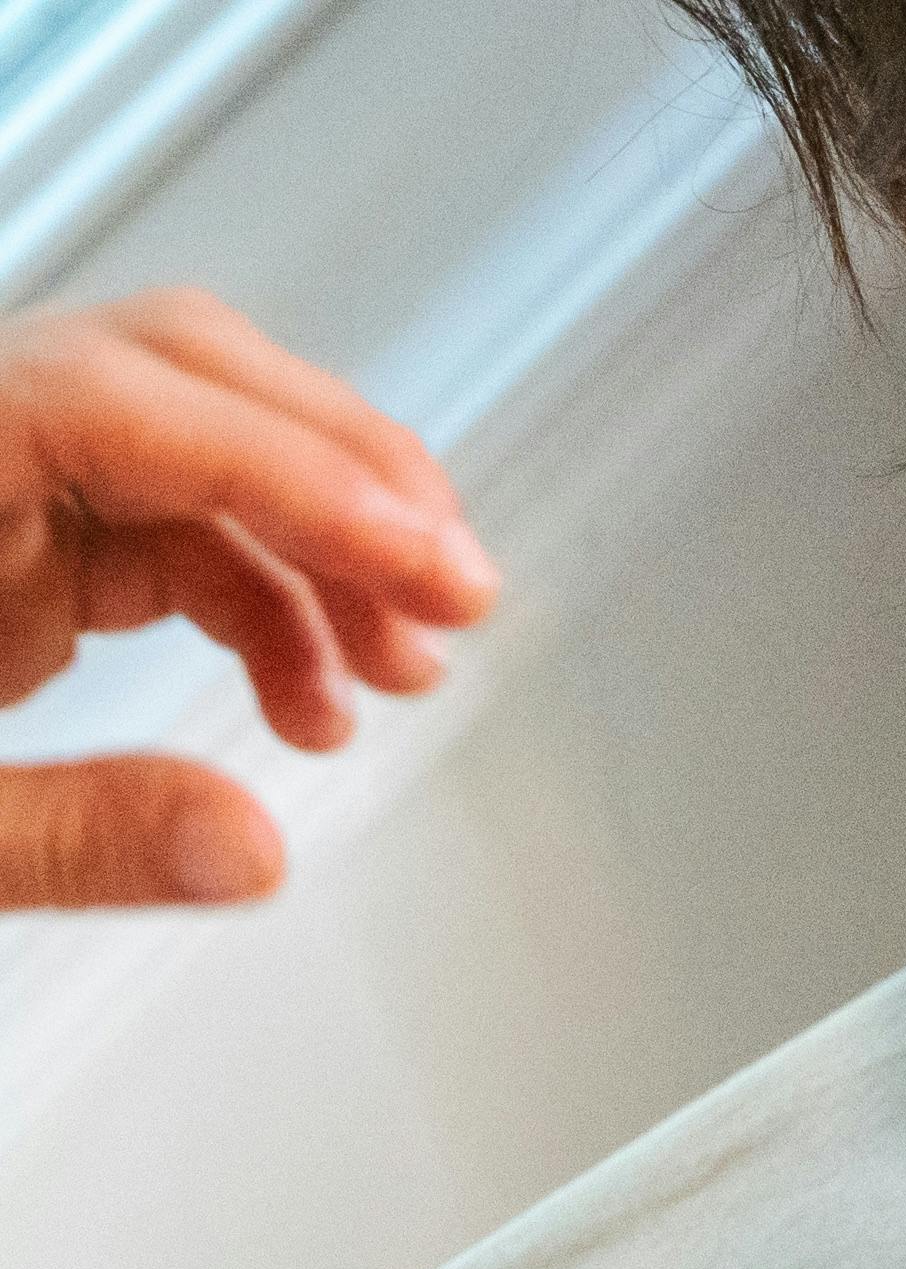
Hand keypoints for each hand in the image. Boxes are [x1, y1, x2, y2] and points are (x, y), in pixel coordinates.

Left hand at [0, 289, 494, 908]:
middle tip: (457, 595)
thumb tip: (247, 848)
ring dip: (326, 550)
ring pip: (203, 447)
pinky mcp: (6, 539)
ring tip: (404, 667)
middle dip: (348, 482)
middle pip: (192, 379)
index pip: (142, 408)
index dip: (307, 480)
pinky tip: (309, 702)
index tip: (424, 568)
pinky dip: (266, 605)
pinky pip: (170, 531)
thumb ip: (74, 835)